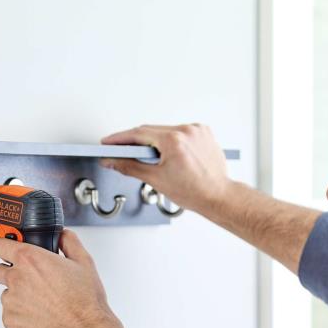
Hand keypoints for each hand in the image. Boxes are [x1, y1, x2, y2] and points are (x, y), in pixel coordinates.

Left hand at [0, 231, 141, 327]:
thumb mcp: (84, 262)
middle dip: (13, 273)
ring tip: (42, 303)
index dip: (3, 247)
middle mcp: (16, 279)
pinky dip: (21, 315)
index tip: (5, 249)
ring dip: (19, 296)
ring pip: (7, 295)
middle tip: (33, 281)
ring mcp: (11, 302)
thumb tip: (62, 235)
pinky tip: (40, 316)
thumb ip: (69, 242)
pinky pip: (10, 315)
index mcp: (30, 260)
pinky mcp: (11, 322)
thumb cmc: (85, 302)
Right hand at [99, 123, 230, 213]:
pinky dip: (171, 140)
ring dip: (154, 140)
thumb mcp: (156, 179)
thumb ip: (130, 167)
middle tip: (121, 150)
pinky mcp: (204, 133)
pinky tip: (167, 152)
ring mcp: (197, 130)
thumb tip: (113, 161)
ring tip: (146, 156)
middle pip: (151, 130)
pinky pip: (181, 132)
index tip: (108, 142)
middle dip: (135, 140)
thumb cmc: (194, 192)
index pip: (138, 134)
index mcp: (174, 140)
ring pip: (166, 130)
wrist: (218, 196)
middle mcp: (187, 131)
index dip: (120, 139)